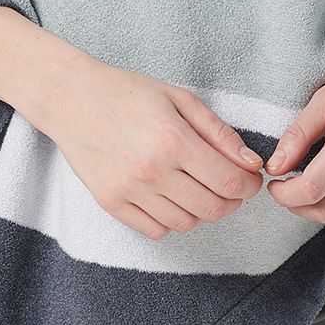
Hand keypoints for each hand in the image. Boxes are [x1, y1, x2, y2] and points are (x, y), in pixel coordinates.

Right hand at [37, 61, 266, 238]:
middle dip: (231, 201)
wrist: (72, 99)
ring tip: (198, 188)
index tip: (250, 179)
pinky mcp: (110, 203)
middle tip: (229, 186)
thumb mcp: (179, 99)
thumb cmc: (128, 93)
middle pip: (213, 209)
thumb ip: (219, 132)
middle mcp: (152, 170)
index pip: (229, 182)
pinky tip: (170, 197)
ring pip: (186, 224)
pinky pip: (155, 231)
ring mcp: (129, 190)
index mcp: (173, 140)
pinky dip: (171, 221)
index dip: (249, 186)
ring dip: (201, 211)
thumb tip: (252, 163)